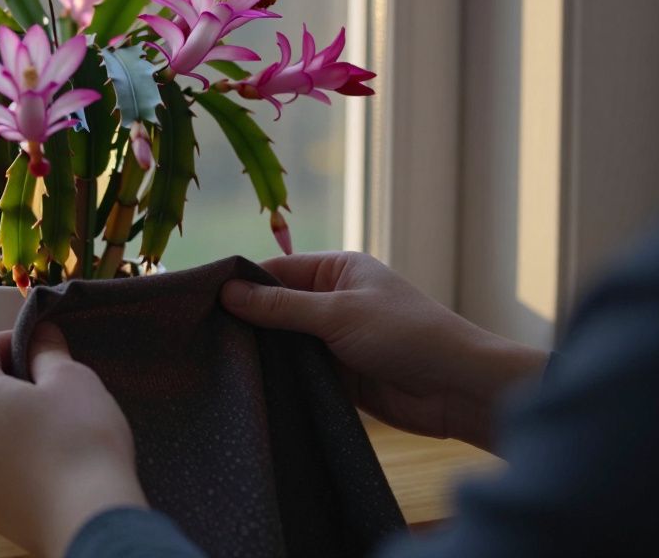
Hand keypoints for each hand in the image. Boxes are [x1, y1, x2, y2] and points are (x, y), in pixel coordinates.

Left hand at [0, 325, 146, 557]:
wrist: (88, 521)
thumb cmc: (79, 444)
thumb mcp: (72, 378)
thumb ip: (49, 351)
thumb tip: (41, 338)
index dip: (12, 339)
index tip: (42, 345)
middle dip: (13, 383)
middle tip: (55, 387)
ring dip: (14, 424)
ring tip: (57, 430)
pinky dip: (18, 461)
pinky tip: (53, 465)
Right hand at [221, 252, 548, 451]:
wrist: (457, 389)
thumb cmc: (406, 335)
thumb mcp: (338, 313)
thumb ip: (280, 306)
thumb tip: (227, 291)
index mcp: (338, 269)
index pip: (277, 269)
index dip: (242, 282)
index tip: (202, 298)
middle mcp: (334, 299)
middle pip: (276, 305)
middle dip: (247, 318)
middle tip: (201, 332)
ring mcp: (334, 338)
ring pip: (284, 340)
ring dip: (261, 349)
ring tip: (215, 358)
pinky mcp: (337, 374)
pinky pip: (297, 369)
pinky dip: (277, 374)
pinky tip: (245, 381)